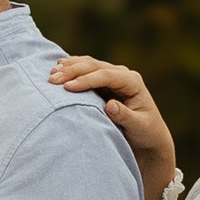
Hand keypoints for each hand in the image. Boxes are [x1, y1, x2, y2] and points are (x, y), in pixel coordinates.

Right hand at [48, 55, 177, 199]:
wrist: (148, 135)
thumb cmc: (145, 133)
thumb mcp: (139, 127)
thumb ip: (125, 116)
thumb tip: (110, 104)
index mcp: (132, 82)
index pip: (106, 75)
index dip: (86, 80)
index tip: (68, 88)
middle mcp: (123, 74)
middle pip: (95, 66)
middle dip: (73, 71)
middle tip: (53, 80)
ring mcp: (112, 75)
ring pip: (88, 64)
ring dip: (69, 68)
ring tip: (51, 73)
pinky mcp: (103, 81)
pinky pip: (85, 69)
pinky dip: (71, 68)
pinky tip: (57, 67)